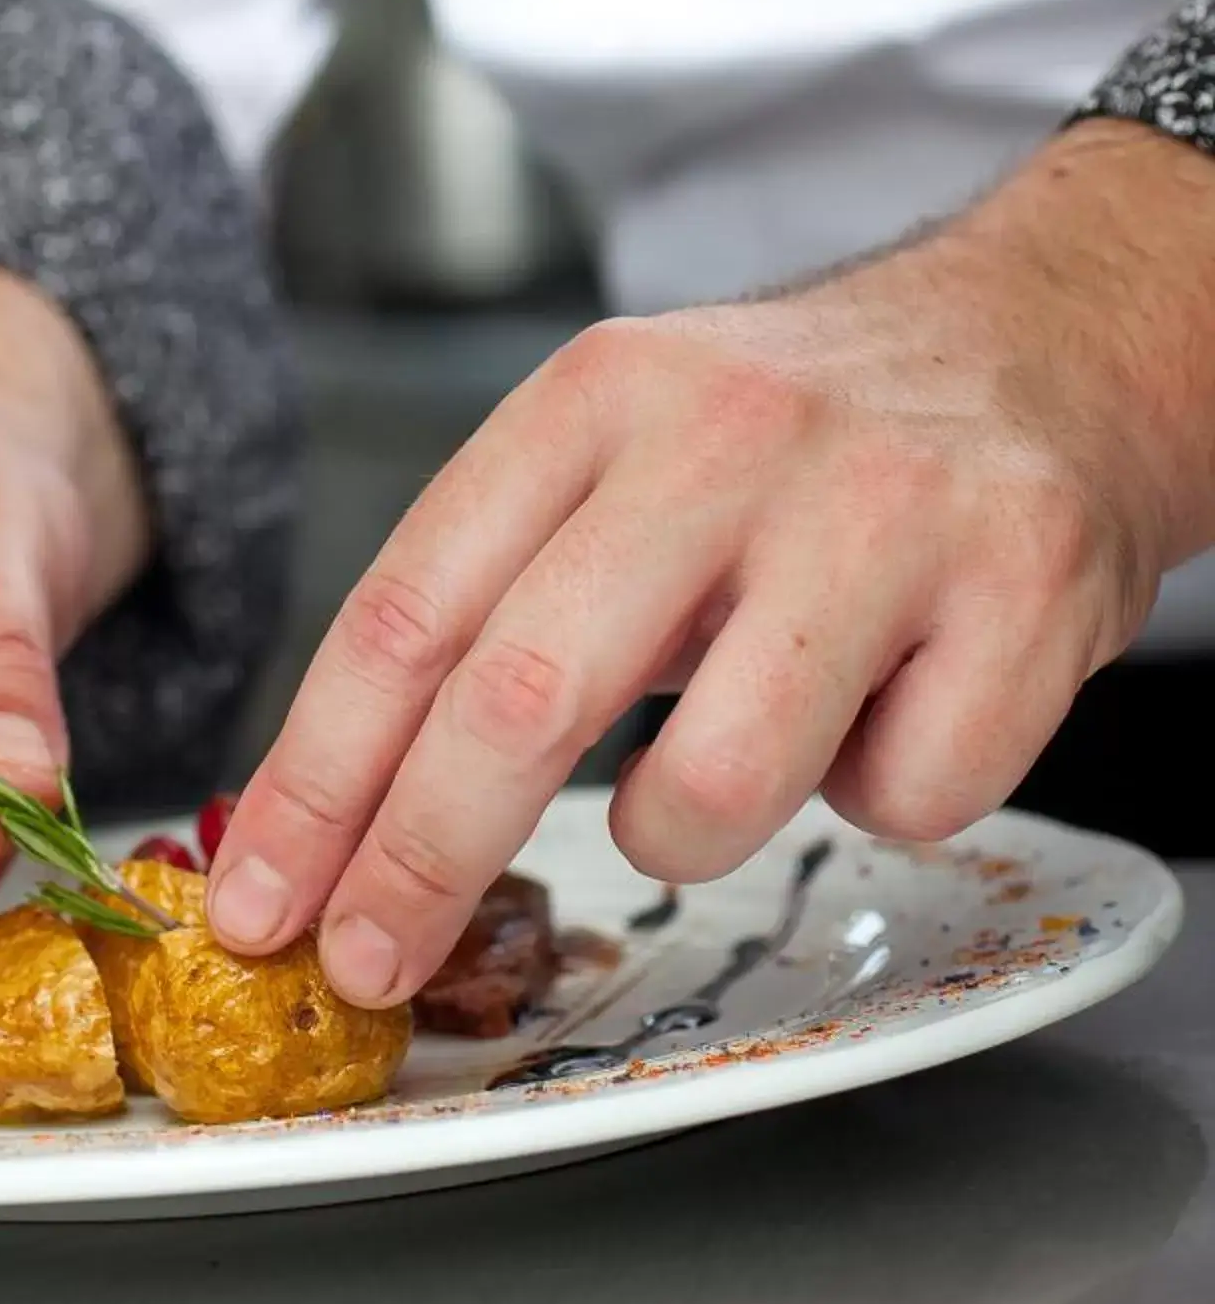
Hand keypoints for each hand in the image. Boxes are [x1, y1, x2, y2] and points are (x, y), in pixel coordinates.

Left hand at [207, 122, 1214, 1005]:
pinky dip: (882, 795)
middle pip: (520, 699)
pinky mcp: (1021, 590)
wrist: (1043, 341)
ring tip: (719, 772)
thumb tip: (342, 812)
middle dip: (418, 862)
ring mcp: (881, 512)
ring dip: (686, 835)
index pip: (408, 612)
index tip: (261, 902)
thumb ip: (497, 600)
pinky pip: (904, 800)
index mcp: (594, 400)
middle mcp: (725, 437)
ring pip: (714, 790)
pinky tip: (889, 709)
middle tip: (370, 963)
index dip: (316, 781)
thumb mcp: (621, 454)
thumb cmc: (797, 440)